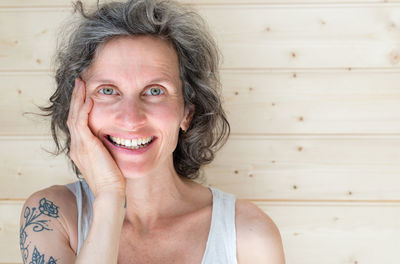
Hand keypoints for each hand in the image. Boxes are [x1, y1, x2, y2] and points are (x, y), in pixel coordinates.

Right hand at [67, 78, 125, 197]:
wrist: (111, 194)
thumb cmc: (113, 180)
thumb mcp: (108, 161)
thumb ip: (107, 150)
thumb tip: (115, 141)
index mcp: (81, 150)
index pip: (77, 123)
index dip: (79, 108)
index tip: (85, 94)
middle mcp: (76, 146)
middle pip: (72, 116)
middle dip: (76, 98)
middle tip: (80, 82)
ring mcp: (79, 146)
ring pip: (74, 116)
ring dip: (78, 99)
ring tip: (82, 83)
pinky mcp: (86, 147)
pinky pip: (81, 123)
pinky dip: (84, 110)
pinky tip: (90, 99)